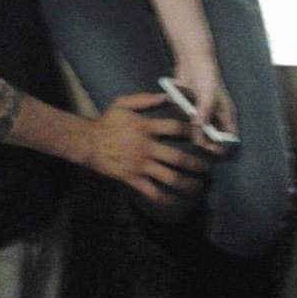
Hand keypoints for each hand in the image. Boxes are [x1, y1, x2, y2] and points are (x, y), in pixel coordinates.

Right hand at [87, 92, 208, 203]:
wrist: (88, 142)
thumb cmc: (107, 122)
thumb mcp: (123, 103)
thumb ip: (145, 99)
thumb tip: (167, 96)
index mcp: (146, 127)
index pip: (175, 128)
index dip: (192, 131)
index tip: (202, 135)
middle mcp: (146, 147)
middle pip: (178, 158)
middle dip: (196, 164)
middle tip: (207, 168)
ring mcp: (140, 165)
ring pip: (169, 178)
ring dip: (187, 184)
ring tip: (198, 186)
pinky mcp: (133, 179)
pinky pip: (153, 192)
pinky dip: (166, 199)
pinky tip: (175, 201)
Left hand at [173, 61, 237, 152]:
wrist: (192, 59)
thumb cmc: (207, 75)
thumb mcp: (208, 96)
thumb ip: (204, 115)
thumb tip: (199, 132)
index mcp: (226, 113)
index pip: (230, 136)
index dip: (223, 145)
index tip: (213, 149)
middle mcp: (215, 115)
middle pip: (212, 137)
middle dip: (204, 140)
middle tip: (197, 141)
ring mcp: (202, 112)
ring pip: (198, 129)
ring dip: (193, 129)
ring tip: (190, 113)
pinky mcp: (190, 107)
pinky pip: (186, 119)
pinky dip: (183, 117)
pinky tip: (181, 104)